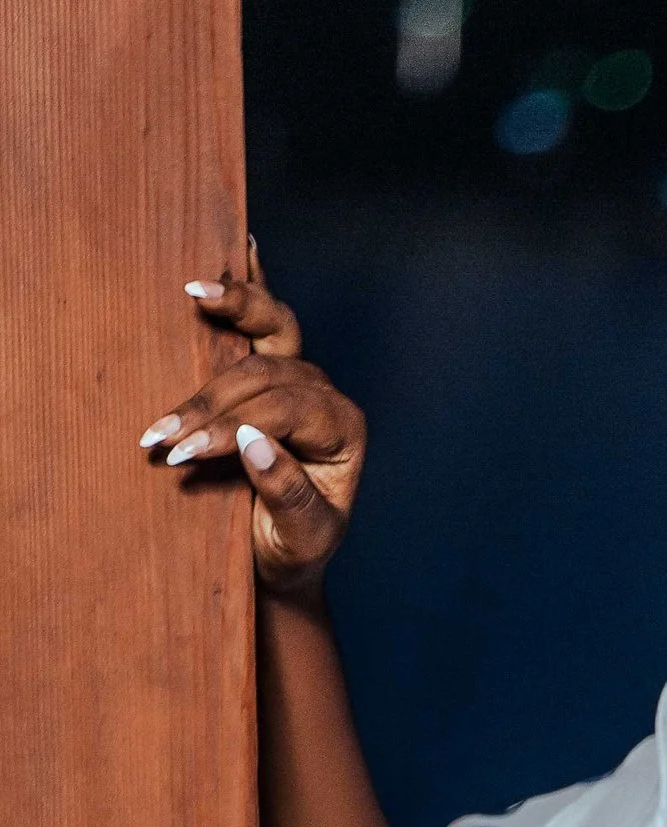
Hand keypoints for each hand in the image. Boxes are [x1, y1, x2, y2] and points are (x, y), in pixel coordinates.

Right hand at [141, 249, 363, 596]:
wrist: (284, 555)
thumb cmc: (297, 548)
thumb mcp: (301, 537)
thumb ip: (286, 493)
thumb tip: (253, 442)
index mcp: (344, 430)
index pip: (285, 412)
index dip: (232, 428)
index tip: (186, 453)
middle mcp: (325, 396)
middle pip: (265, 376)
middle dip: (209, 406)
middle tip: (163, 438)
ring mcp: (299, 377)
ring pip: (255, 348)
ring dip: (204, 377)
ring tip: (162, 409)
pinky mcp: (272, 371)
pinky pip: (262, 321)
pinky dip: (240, 295)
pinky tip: (215, 271)